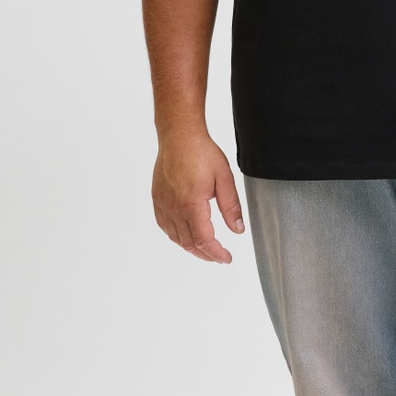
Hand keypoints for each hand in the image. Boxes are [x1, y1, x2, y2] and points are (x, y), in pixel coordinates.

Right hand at [151, 132, 244, 263]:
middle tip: (219, 256)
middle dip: (206, 254)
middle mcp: (174, 207)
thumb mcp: (225, 178)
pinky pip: (165, 226)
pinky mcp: (157, 199)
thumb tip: (238, 230)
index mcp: (192, 203)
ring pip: (176, 238)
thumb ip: (231, 207)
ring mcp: (163, 204)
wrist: (179, 136)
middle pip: (189, 243)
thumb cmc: (202, 153)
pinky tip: (185, 236)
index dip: (216, 253)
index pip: (204, 240)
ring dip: (191, 247)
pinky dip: (176, 237)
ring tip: (206, 249)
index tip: (226, 258)